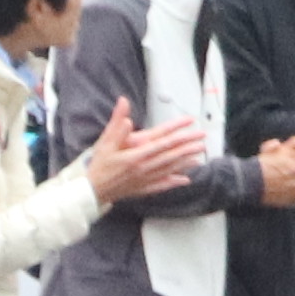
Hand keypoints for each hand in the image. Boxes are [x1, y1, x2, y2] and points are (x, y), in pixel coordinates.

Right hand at [92, 110, 214, 200]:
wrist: (91, 191)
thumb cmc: (98, 166)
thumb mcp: (105, 142)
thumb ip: (116, 123)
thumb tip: (124, 104)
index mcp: (137, 155)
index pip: (163, 140)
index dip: (179, 131)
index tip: (191, 123)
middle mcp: (144, 168)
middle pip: (171, 154)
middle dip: (188, 146)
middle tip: (203, 139)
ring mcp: (145, 179)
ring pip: (170, 169)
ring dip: (186, 162)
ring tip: (200, 155)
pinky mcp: (143, 188)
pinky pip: (163, 184)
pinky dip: (175, 181)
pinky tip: (185, 180)